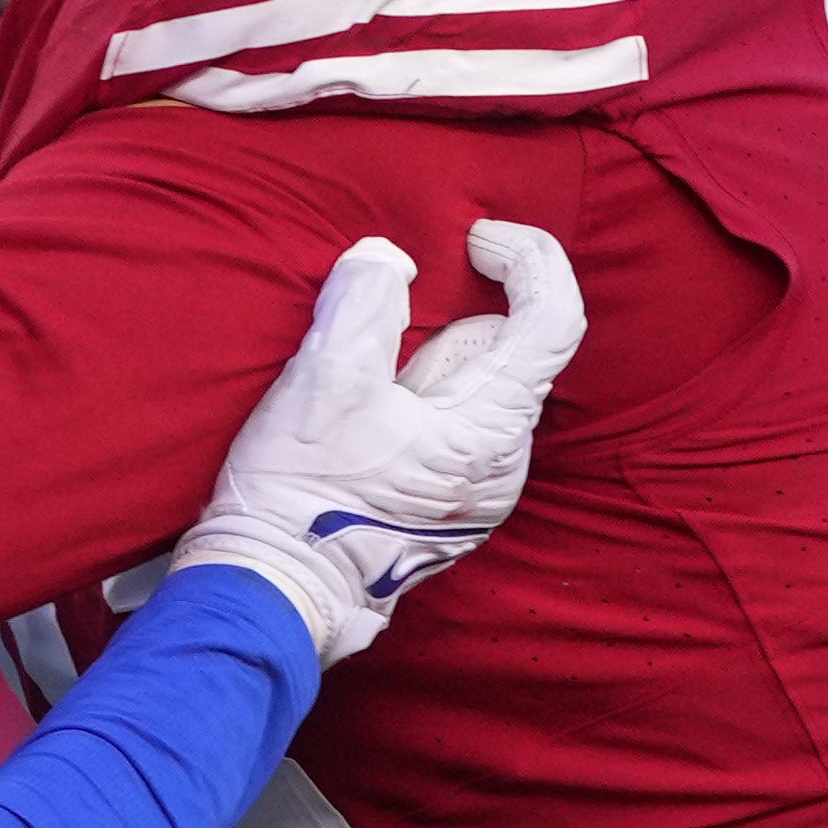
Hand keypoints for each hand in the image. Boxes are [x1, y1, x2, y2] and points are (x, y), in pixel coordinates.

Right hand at [175, 221, 586, 663]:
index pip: (554, 320)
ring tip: (359, 403)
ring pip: (473, 388)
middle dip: (442, 327)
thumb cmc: (299, 493)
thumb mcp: (323, 381)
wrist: (273, 590)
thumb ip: (364, 303)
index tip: (474, 237)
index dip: (527, 259)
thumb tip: (388, 260)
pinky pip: (454, 423)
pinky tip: (364, 428)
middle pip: (502, 352)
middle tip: (371, 354)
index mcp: (492, 430)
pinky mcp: (451, 508)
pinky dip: (418, 402)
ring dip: (425, 368)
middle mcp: (504, 466)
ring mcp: (480, 493)